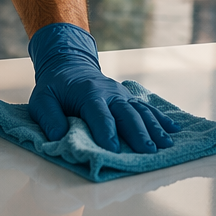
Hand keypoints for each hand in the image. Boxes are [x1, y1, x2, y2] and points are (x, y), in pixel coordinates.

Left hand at [27, 23, 178, 152]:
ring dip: (154, 128)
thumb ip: (49, 117)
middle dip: (138, 133)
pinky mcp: (128, 98)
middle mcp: (110, 93)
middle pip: (126, 114)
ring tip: (165, 145)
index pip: (99, 114)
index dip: (106, 131)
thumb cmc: (55, 87)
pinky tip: (174, 130)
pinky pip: (147, 107)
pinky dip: (161, 118)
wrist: (70, 64)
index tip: (114, 149)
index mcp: (88, 93)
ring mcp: (122, 95)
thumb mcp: (42, 99)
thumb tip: (59, 136)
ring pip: (141, 111)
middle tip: (148, 151)